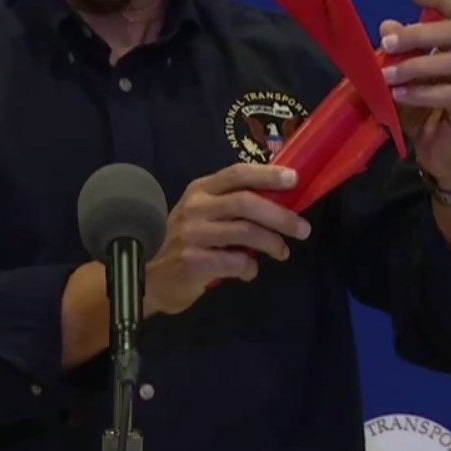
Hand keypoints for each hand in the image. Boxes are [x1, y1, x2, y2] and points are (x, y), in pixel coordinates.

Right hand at [143, 163, 312, 316]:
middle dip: (281, 216)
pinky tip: (249, 271)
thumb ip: (232, 206)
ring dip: (273, 243)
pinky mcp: (193, 261)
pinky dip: (250, 268)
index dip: (268, 174)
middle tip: (303, 229)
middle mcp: (196, 207)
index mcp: (200, 190)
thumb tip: (280, 203)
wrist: (148, 276)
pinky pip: (236, 261)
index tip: (294, 179)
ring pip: (246, 232)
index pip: (237, 174)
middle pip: (246, 203)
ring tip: (282, 252)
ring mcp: (193, 234)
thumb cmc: (183, 242)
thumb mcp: (202, 214)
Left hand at [379, 0, 450, 190]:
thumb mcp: (402, 80)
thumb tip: (386, 26)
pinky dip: (421, 93)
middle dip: (418, 34)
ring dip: (414, 67)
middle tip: (387, 44)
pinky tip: (400, 96)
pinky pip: (449, 94)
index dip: (437, 1)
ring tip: (387, 77)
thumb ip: (396, 54)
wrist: (441, 152)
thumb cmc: (421, 111)